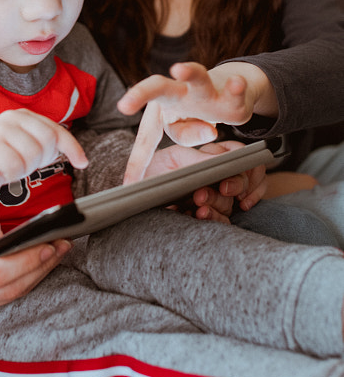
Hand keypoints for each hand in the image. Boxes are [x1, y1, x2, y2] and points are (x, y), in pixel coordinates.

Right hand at [0, 108, 87, 211]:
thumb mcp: (27, 149)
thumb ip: (47, 145)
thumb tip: (80, 156)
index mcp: (24, 116)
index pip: (57, 131)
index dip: (73, 148)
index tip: (82, 163)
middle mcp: (12, 117)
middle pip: (49, 142)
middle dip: (41, 160)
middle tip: (24, 165)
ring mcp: (1, 129)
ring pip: (33, 156)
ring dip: (24, 169)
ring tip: (11, 167)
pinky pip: (16, 167)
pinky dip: (11, 176)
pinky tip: (1, 172)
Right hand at [0, 198, 70, 318]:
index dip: (24, 262)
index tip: (47, 245)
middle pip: (8, 288)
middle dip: (39, 266)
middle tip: (62, 244)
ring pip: (12, 295)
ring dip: (38, 272)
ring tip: (59, 249)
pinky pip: (8, 296)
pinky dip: (27, 277)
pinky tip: (42, 260)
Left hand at [119, 62, 270, 183]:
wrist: (226, 85)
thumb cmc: (194, 111)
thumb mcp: (182, 130)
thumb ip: (185, 134)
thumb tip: (208, 131)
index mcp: (160, 107)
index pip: (147, 137)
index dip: (138, 162)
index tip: (130, 185)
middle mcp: (177, 92)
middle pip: (156, 88)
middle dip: (140, 94)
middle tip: (124, 105)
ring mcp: (203, 88)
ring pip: (196, 76)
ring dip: (189, 73)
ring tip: (179, 69)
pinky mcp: (227, 91)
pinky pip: (233, 90)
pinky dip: (235, 88)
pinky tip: (236, 84)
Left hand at [143, 140, 267, 225]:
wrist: (134, 195)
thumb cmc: (153, 171)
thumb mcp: (173, 159)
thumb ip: (199, 160)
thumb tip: (223, 162)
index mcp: (209, 156)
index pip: (239, 156)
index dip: (242, 166)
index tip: (228, 178)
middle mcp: (215, 176)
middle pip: (239, 180)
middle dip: (230, 187)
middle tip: (204, 193)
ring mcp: (213, 197)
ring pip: (231, 202)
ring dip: (218, 204)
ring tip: (198, 206)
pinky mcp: (208, 216)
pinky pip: (224, 220)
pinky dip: (216, 219)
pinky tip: (200, 215)